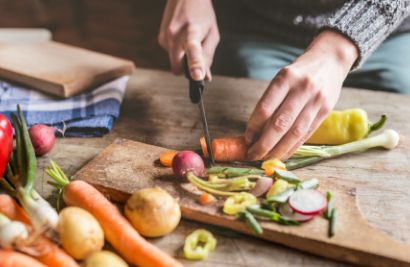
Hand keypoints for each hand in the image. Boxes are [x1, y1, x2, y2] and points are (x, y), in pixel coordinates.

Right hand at [158, 0, 219, 80]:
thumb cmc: (202, 14)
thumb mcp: (212, 34)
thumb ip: (208, 56)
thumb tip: (205, 77)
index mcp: (191, 31)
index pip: (192, 50)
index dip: (195, 64)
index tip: (197, 76)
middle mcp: (174, 34)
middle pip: (177, 68)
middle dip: (186, 70)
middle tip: (197, 61)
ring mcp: (164, 37)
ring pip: (175, 62)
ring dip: (183, 57)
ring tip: (190, 40)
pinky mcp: (160, 39)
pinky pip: (172, 55)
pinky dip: (179, 52)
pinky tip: (182, 38)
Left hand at [245, 30, 358, 160]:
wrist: (330, 60)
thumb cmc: (299, 72)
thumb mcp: (282, 78)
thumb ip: (271, 101)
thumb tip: (255, 131)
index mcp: (286, 77)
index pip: (265, 108)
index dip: (253, 127)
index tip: (247, 139)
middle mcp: (302, 88)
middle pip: (280, 124)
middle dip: (264, 144)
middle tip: (252, 154)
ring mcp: (316, 100)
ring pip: (295, 132)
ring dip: (278, 150)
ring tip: (265, 159)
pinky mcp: (326, 111)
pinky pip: (306, 134)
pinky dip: (292, 147)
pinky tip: (282, 154)